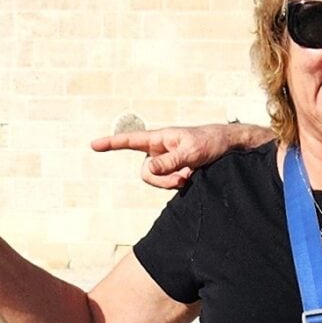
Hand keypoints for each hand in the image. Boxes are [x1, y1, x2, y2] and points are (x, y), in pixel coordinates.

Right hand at [90, 123, 249, 191]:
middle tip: (182, 178)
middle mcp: (159, 150)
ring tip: (190, 175)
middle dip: (161, 180)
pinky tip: (192, 175)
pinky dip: (179, 183)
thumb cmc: (209, 143)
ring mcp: (166, 161)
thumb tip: (147, 169)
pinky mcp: (174, 171)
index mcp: (159, 139)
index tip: (94, 145)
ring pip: (157, 180)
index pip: (130, 141)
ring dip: (172, 182)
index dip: (111, 144)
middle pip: (146, 173)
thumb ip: (169, 161)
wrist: (227, 146)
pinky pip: (168, 184)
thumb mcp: (190, 153)